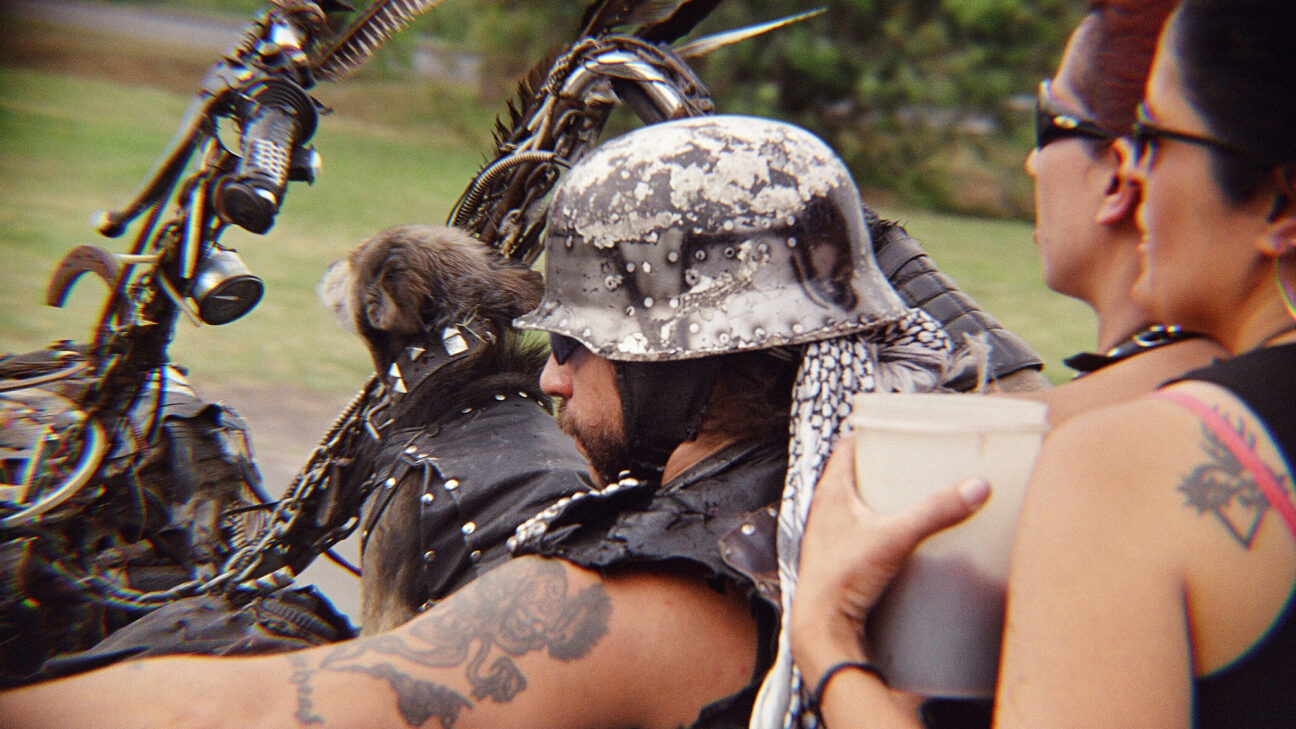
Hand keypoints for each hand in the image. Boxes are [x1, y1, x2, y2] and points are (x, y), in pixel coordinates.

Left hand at [789, 433, 990, 683]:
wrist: (822, 628)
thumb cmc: (841, 580)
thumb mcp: (896, 537)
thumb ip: (936, 512)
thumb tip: (976, 488)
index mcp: (831, 493)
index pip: (846, 448)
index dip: (868, 434)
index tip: (893, 428)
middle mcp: (825, 513)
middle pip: (854, 477)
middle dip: (882, 469)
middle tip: (913, 464)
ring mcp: (830, 539)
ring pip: (856, 508)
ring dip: (881, 501)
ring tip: (913, 500)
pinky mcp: (840, 563)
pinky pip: (861, 536)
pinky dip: (881, 530)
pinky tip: (903, 542)